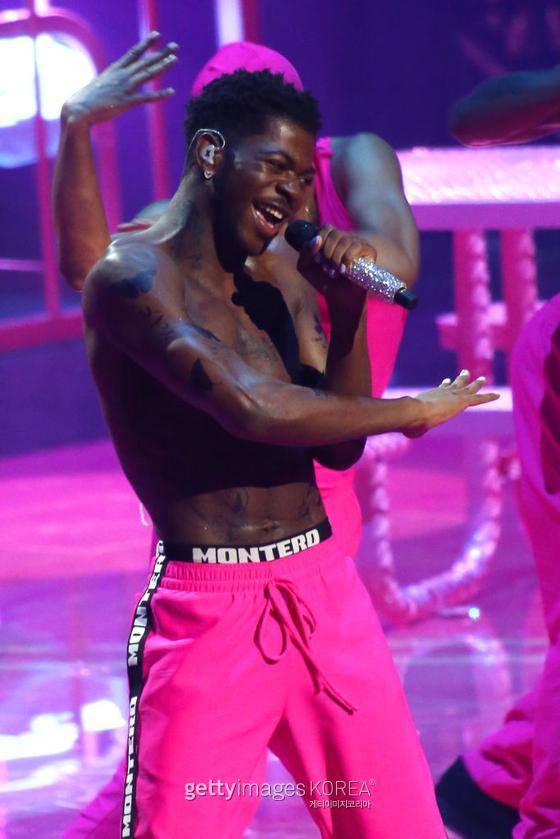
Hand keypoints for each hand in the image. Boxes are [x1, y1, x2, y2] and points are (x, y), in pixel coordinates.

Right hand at [62, 32, 177, 126]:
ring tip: (175, 60)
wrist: (80, 108)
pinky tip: (171, 91)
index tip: (157, 35)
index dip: (146, 43)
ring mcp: (125, 88)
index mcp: (116, 69)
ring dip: (162, 67)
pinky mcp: (126, 102)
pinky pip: (146, 97)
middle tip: (175, 46)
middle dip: (161, 53)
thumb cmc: (88, 98)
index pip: (134, 53)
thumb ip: (112, 80)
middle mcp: (122, 75)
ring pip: (147, 74)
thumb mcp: (102, 84)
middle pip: (145, 61)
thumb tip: (117, 80)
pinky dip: (159, 94)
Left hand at [296, 225, 375, 312]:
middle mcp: (346, 238)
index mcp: (332, 238)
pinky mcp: (369, 251)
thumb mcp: (306, 267)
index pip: (326, 228)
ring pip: (344, 240)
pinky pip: (356, 247)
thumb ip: (305, 252)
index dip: (320, 242)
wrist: (339, 299)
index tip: (318, 261)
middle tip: (326, 269)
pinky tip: (344, 271)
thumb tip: (317, 239)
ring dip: (335, 259)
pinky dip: (346, 260)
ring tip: (334, 273)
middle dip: (326, 253)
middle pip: (334, 233)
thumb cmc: (324, 282)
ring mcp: (359, 243)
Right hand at [404, 370, 499, 437]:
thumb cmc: (410, 419)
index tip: (447, 380)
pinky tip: (497, 395)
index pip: (441, 388)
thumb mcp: (412, 423)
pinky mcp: (463, 401)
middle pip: (455, 384)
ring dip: (476, 384)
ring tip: (482, 379)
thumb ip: (414, 427)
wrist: (417, 411)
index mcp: (431, 396)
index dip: (445, 385)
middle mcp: (443, 392)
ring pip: (468, 388)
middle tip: (466, 372)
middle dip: (461, 378)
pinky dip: (489, 397)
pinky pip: (479, 398)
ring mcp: (453, 395)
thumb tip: (410, 432)